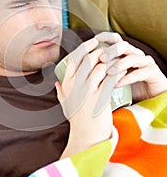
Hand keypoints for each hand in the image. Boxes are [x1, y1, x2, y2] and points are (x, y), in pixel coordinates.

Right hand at [56, 36, 117, 157]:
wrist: (87, 135)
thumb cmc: (77, 118)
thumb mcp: (65, 104)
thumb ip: (60, 92)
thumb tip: (57, 82)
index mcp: (67, 83)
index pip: (74, 58)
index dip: (85, 46)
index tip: (94, 41)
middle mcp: (75, 85)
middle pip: (87, 59)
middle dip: (99, 50)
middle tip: (108, 48)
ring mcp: (87, 91)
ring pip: (100, 66)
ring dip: (110, 60)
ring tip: (117, 59)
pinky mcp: (100, 98)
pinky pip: (109, 79)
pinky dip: (116, 72)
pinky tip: (121, 70)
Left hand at [96, 32, 166, 101]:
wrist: (150, 97)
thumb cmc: (128, 86)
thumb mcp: (113, 77)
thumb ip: (102, 70)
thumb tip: (81, 69)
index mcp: (125, 52)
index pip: (116, 39)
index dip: (106, 37)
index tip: (95, 39)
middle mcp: (135, 54)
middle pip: (123, 46)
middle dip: (111, 51)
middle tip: (101, 58)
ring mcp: (145, 62)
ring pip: (132, 58)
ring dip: (119, 65)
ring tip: (108, 73)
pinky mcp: (153, 72)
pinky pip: (140, 72)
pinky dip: (128, 78)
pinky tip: (117, 84)